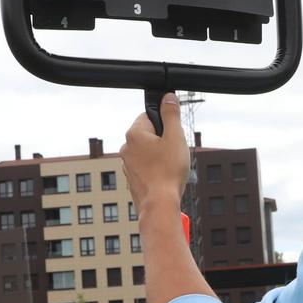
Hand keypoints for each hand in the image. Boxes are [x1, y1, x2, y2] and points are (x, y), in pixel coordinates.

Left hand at [122, 93, 189, 215]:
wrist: (159, 205)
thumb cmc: (167, 171)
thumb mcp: (175, 137)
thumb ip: (171, 114)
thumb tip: (168, 97)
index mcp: (134, 134)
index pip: (149, 116)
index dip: (165, 124)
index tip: (174, 135)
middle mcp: (126, 147)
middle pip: (149, 135)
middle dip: (164, 141)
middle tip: (174, 152)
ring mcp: (127, 164)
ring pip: (148, 152)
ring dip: (161, 156)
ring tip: (171, 168)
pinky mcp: (132, 178)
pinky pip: (147, 167)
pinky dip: (156, 170)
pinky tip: (165, 178)